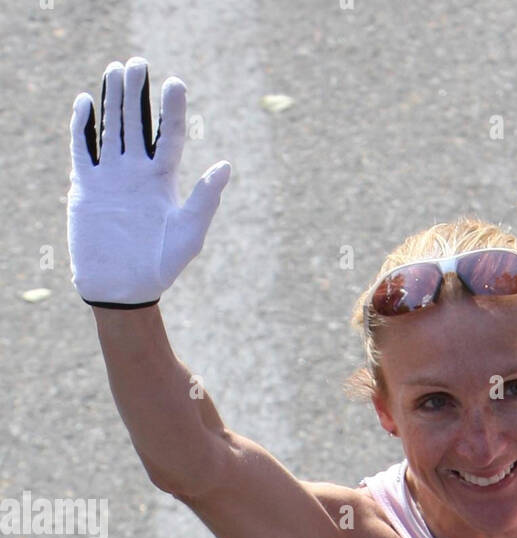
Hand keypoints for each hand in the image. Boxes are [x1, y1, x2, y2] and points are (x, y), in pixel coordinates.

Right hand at [68, 57, 230, 306]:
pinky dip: (82, 126)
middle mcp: (137, 172)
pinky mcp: (87, 186)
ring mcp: (111, 176)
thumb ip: (205, 199)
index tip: (176, 83)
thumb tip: (227, 165)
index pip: (170, 135)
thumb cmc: (161, 265)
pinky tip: (86, 102)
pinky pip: (83, 148)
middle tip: (139, 64)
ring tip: (115, 70)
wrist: (124, 288)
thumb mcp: (189, 233)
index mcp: (163, 180)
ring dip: (112, 100)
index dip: (172, 109)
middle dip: (138, 93)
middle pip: (137, 123)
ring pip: (111, 128)